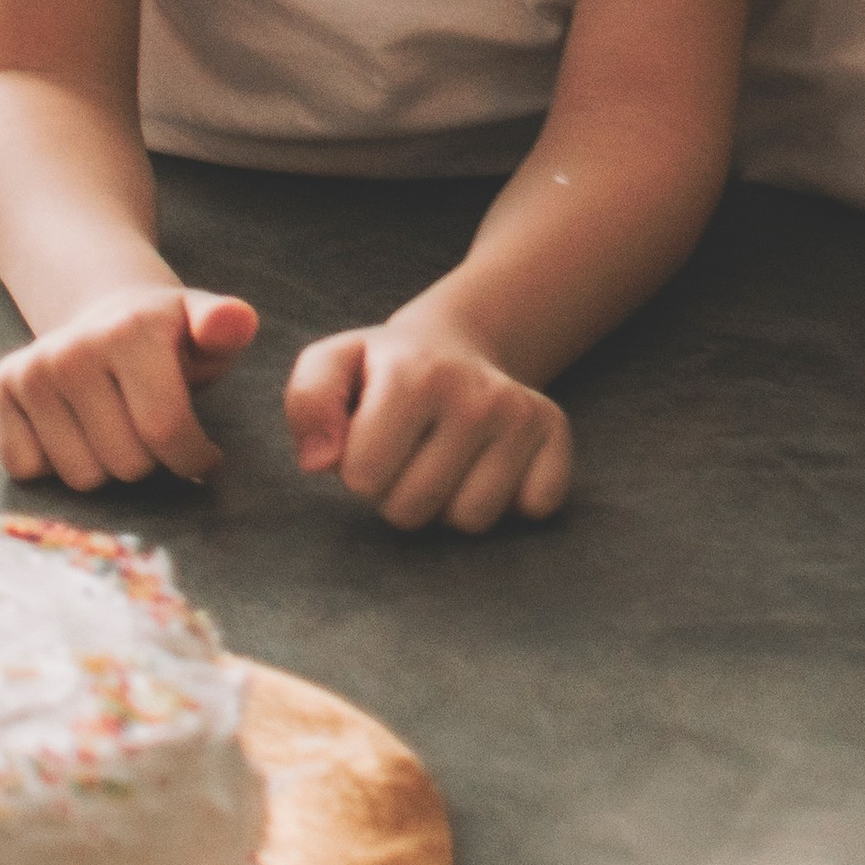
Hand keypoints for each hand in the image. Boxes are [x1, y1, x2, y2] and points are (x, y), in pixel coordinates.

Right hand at [0, 284, 258, 488]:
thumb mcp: (206, 328)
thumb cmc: (168, 338)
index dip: (194, 459)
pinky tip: (74, 431)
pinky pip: (29, 470)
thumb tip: (234, 322)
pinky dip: (54, 465)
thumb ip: (226, 326)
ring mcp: (33, 369)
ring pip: (80, 477)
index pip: (166, 430)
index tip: (206, 459)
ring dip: (106, 468)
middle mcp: (74, 348)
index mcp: (132, 330)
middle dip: (152, 463)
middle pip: (125, 463)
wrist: (104, 315)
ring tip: (117, 430)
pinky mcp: (1, 389)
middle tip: (152, 433)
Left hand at [282, 306, 573, 534]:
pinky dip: (509, 502)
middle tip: (408, 453)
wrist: (454, 344)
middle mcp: (475, 391)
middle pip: (414, 509)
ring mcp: (521, 412)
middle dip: (398, 494)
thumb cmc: (383, 370)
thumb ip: (308, 403)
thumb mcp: (332, 366)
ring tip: (443, 460)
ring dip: (448, 504)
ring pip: (471, 520)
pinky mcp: (556, 434)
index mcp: (413, 373)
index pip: (365, 478)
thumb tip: (320, 461)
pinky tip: (489, 465)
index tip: (371, 441)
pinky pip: (534, 508)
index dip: (359, 470)